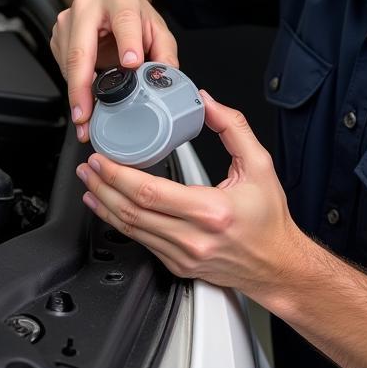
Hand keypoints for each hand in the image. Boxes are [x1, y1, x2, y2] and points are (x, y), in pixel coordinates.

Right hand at [51, 0, 178, 141]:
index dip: (127, 42)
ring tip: (86, 118)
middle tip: (86, 114)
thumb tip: (165, 79)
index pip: (124, 20)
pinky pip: (62, 67)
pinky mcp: (58, 35)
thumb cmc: (132, 16)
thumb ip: (165, 53)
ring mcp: (68, 20)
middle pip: (81, 50)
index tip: (131, 64)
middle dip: (82, 86)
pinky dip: (73, 87)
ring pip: (68, 63)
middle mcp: (88, 5)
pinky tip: (83, 98)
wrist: (109, 3)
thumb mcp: (156, 29)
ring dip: (76, 95)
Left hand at [74, 90, 300, 297]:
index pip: (149, 193)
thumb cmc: (269, 220)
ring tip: (91, 184)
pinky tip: (108, 208)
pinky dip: (120, 223)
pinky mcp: (177, 265)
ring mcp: (183, 256)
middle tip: (89, 167)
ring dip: (104, 205)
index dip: (118, 175)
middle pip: (132, 212)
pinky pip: (140, 242)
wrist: (277, 265)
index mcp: (211, 211)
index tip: (102, 159)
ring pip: (131, 230)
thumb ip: (233, 127)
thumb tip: (207, 101)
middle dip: (102, 186)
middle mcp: (194, 237)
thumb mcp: (259, 165)